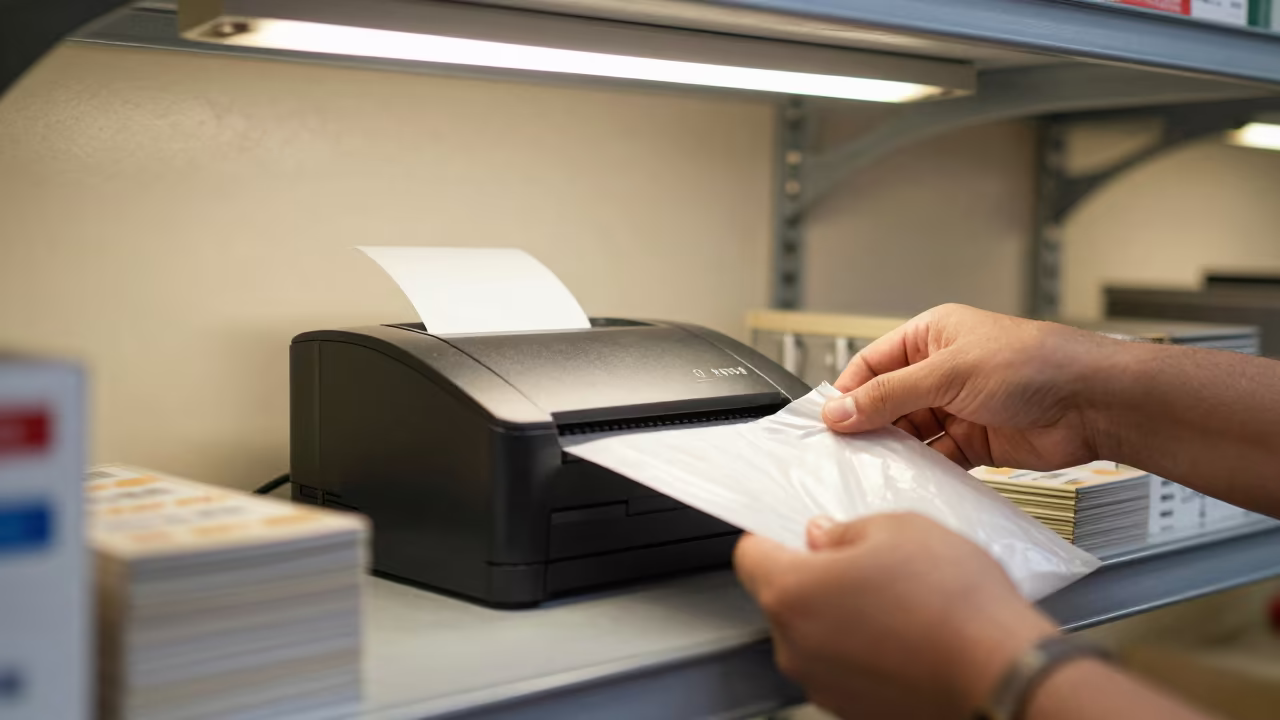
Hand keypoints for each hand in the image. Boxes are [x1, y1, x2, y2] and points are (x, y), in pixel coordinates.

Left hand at [735, 513, 1057, 718]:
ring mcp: (822, 685)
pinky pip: (842, 668)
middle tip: (864, 563)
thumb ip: (844, 529)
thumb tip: (824, 536)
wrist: (1003, 674)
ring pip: (813, 635)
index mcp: (792, 593)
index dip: (771, 537)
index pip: (749, 555)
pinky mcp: (852, 710)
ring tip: (896, 601)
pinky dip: (862, 651)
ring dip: (840, 616)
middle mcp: (794, 646)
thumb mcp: (899, 528)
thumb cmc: (954, 604)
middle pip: (782, 598)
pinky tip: (906, 635)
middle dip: (814, 577)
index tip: (794, 532)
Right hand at [822, 303, 1118, 470]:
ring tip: (873, 469)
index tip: (828, 422)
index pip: (872, 364)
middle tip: (845, 451)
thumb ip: (890, 395)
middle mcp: (942, 370)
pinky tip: (910, 479)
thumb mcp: (948, 372)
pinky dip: (923, 469)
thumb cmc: (1035, 363)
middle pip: (887, 402)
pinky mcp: (976, 441)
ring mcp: (959, 407)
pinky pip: (937, 458)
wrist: (1093, 402)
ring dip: (895, 451)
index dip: (849, 393)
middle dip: (868, 426)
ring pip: (910, 433)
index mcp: (932, 337)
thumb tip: (841, 410)